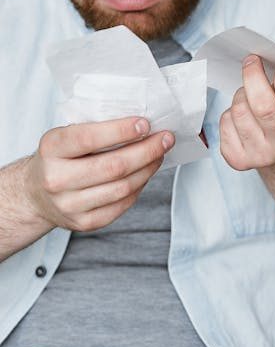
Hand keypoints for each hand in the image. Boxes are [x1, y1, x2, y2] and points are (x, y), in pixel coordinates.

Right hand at [25, 116, 173, 233]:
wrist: (36, 194)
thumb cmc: (59, 158)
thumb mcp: (65, 136)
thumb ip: (95, 129)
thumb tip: (143, 125)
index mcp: (51, 149)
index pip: (88, 138)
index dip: (121, 131)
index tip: (146, 124)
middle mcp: (56, 179)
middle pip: (114, 166)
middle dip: (147, 151)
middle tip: (166, 139)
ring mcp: (69, 205)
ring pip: (122, 188)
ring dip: (148, 169)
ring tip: (159, 155)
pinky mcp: (83, 223)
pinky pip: (122, 205)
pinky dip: (139, 187)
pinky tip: (145, 174)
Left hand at [218, 50, 274, 170]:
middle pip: (263, 108)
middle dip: (253, 76)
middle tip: (252, 60)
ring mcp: (262, 155)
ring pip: (240, 111)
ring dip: (242, 93)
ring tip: (251, 93)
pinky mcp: (239, 159)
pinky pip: (224, 123)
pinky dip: (230, 111)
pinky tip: (244, 113)